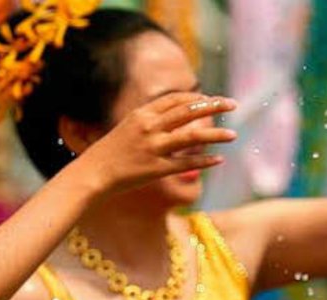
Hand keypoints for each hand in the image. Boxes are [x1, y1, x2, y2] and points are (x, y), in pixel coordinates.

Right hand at [71, 92, 237, 194]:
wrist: (92, 174)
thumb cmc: (110, 152)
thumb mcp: (128, 128)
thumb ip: (150, 121)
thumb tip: (174, 118)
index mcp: (142, 114)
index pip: (176, 99)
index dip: (196, 97)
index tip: (211, 98)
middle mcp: (149, 127)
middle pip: (188, 111)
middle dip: (213, 105)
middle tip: (233, 104)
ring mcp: (153, 148)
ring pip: (192, 136)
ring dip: (215, 134)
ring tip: (233, 135)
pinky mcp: (156, 168)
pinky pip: (186, 163)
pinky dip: (204, 160)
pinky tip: (219, 160)